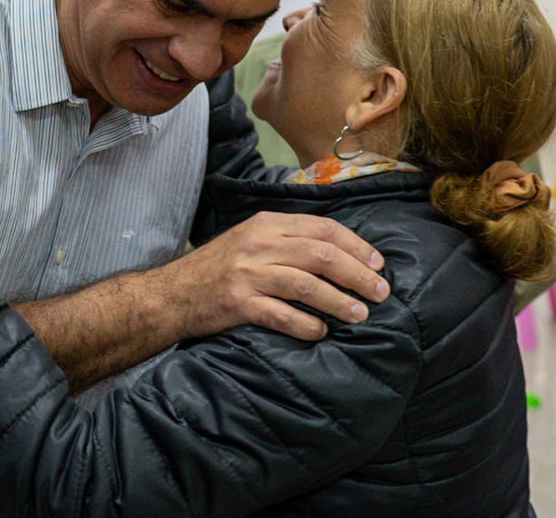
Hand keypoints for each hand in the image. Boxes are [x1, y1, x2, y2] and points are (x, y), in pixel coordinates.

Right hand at [166, 211, 388, 341]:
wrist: (174, 293)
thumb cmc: (219, 267)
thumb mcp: (252, 239)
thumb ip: (288, 239)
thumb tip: (339, 253)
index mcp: (268, 223)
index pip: (323, 228)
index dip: (356, 246)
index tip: (378, 263)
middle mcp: (260, 244)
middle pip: (321, 255)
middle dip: (357, 274)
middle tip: (381, 292)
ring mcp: (248, 274)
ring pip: (307, 285)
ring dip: (339, 301)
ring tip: (360, 314)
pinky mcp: (239, 303)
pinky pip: (282, 315)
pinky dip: (307, 325)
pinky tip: (320, 331)